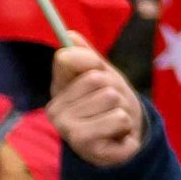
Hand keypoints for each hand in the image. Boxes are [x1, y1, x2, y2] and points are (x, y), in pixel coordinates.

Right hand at [47, 41, 145, 167]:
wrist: (124, 139)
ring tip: (113, 121)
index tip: (100, 71)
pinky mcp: (83, 145)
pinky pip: (119, 119)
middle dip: (115, 90)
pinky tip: (116, 136)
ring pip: (112, 99)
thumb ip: (88, 57)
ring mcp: (66, 129)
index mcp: (57, 89)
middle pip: (98, 79)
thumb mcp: (104, 75)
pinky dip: (126, 126)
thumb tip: (70, 34)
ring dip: (122, 110)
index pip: (67, 59)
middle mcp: (54, 109)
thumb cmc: (111, 105)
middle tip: (110, 106)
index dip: (93, 61)